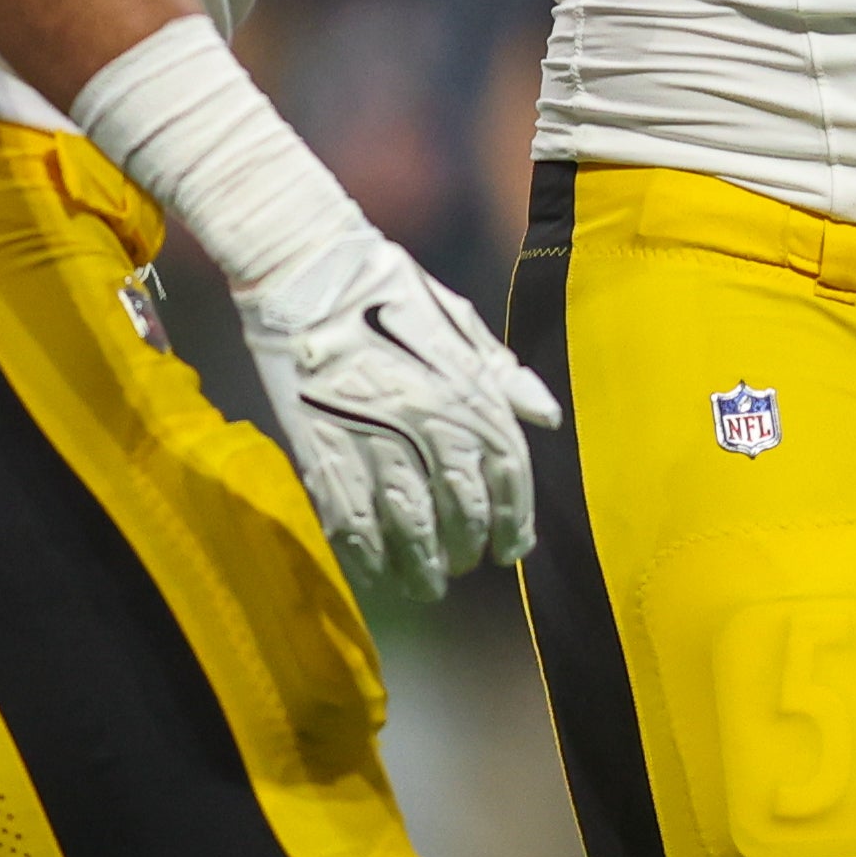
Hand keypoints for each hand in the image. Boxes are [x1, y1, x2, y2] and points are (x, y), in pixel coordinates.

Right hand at [235, 238, 562, 603]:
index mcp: (469, 389)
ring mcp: (375, 438)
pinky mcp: (324, 449)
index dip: (514, 521)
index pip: (507, 474)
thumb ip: (504, 376)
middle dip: (468, 548)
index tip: (512, 550)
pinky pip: (353, 521)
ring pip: (409, 527)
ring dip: (422, 567)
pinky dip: (369, 555)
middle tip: (464, 565)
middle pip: (462, 510)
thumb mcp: (461, 323)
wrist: (308, 270)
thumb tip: (547, 416)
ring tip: (427, 586)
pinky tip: (378, 570)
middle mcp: (430, 421)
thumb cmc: (389, 291)